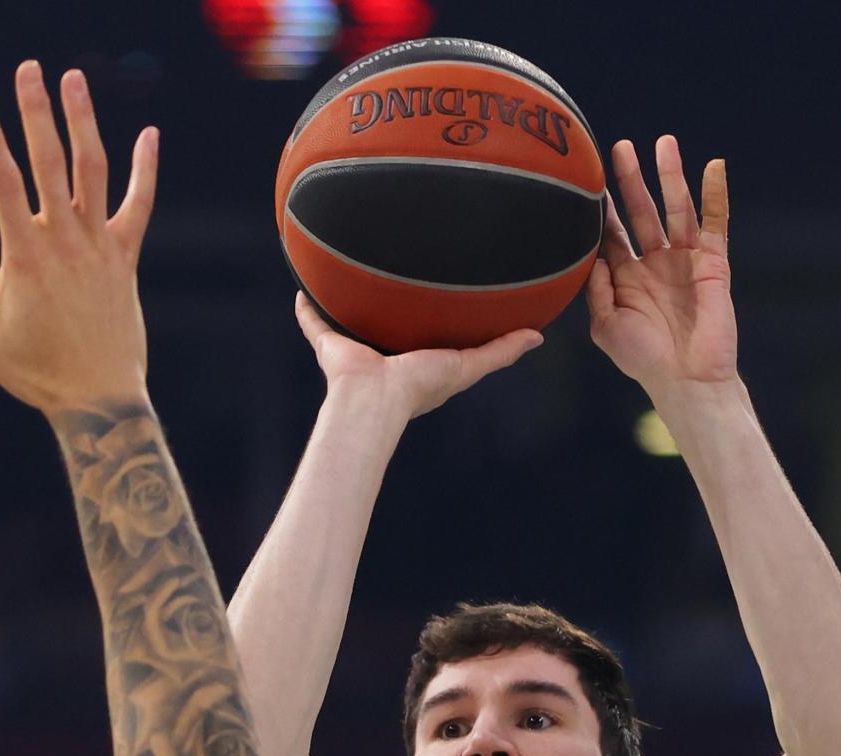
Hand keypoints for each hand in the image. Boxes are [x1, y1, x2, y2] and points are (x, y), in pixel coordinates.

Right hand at [0, 62, 156, 412]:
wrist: (98, 400)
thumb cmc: (34, 372)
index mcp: (24, 256)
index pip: (4, 186)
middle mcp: (64, 242)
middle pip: (50, 164)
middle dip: (37, 113)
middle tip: (28, 70)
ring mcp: (99, 246)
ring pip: (93, 172)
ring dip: (83, 123)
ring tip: (74, 80)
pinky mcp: (125, 257)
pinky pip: (138, 204)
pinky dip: (145, 169)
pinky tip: (149, 135)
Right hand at [294, 293, 540, 422]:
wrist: (375, 398)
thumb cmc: (420, 387)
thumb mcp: (468, 366)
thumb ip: (500, 352)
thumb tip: (537, 337)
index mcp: (412, 359)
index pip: (424, 334)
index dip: (431, 317)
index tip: (439, 294)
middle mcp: (382, 352)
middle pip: (385, 322)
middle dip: (387, 304)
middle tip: (395, 273)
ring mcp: (354, 348)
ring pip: (350, 320)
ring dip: (347, 301)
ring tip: (348, 271)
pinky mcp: (329, 346)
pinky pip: (315, 323)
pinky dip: (307, 308)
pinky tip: (303, 287)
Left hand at [588, 136, 736, 395]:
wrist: (685, 378)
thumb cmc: (642, 358)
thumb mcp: (605, 325)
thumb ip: (595, 290)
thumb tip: (586, 254)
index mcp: (626, 277)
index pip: (612, 233)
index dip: (603, 207)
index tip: (589, 178)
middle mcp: (654, 262)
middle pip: (641, 211)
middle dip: (631, 180)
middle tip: (619, 148)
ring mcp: (684, 260)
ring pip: (676, 209)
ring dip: (670, 176)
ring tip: (663, 143)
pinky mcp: (713, 262)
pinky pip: (715, 221)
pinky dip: (715, 194)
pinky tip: (713, 167)